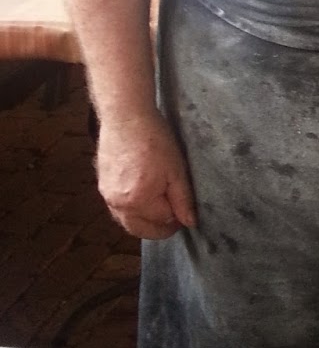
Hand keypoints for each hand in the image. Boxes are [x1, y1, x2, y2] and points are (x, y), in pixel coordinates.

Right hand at [95, 111, 197, 238]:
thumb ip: (183, 199)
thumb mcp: (177, 170)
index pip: (162, 222)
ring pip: (127, 221)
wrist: (126, 118)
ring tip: (160, 208)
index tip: (185, 213)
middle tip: (175, 218)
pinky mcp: (102, 186)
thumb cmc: (154, 140)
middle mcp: (119, 204)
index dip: (177, 219)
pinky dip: (131, 210)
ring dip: (143, 221)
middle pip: (140, 230)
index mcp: (139, 201)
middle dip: (159, 228)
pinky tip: (143, 198)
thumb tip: (189, 222)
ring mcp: (107, 196)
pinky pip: (117, 208)